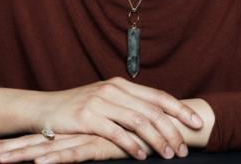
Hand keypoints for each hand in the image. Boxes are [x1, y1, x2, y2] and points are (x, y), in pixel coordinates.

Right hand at [0, 77, 201, 159]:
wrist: (44, 109)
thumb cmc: (77, 109)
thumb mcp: (105, 101)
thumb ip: (128, 105)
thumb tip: (158, 119)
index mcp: (120, 84)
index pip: (157, 96)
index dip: (179, 109)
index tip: (196, 124)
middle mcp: (112, 90)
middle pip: (152, 110)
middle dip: (172, 131)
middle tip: (183, 149)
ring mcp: (99, 102)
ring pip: (139, 121)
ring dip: (158, 140)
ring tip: (169, 155)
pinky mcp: (87, 117)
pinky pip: (117, 133)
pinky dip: (133, 145)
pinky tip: (142, 155)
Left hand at [0, 132, 149, 162]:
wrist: (159, 121)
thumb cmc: (131, 135)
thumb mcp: (102, 143)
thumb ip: (85, 145)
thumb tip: (68, 150)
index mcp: (69, 133)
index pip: (34, 139)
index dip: (10, 144)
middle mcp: (72, 133)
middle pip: (32, 142)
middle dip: (5, 149)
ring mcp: (83, 137)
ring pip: (46, 148)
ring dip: (20, 154)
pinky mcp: (98, 143)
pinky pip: (74, 153)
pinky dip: (55, 159)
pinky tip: (39, 163)